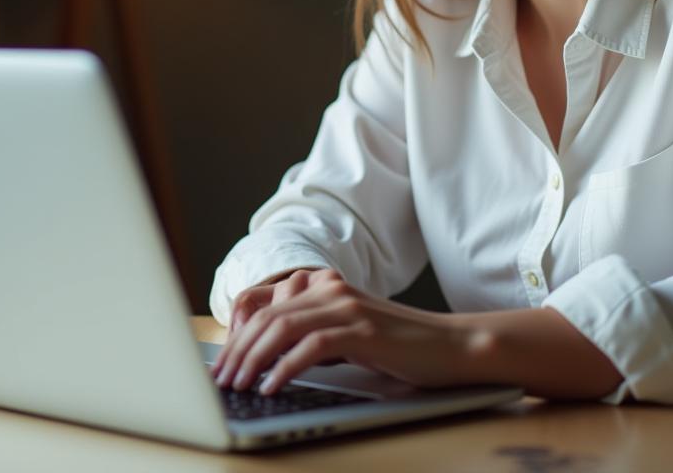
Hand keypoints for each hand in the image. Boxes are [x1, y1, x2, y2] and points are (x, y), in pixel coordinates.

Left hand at [210, 268, 481, 395]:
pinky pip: (311, 346)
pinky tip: (272, 386)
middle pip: (267, 316)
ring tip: (238, 385)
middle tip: (220, 381)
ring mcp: (347, 307)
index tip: (222, 363)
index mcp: (325, 287)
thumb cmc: (401, 348)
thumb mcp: (349, 336)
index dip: (237, 334)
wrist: (452, 346)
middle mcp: (332, 289)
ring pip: (282, 327)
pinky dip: (285, 367)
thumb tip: (267, 362)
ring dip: (253, 359)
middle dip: (237, 351)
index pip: (266, 305)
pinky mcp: (362, 330)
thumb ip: (314, 336)